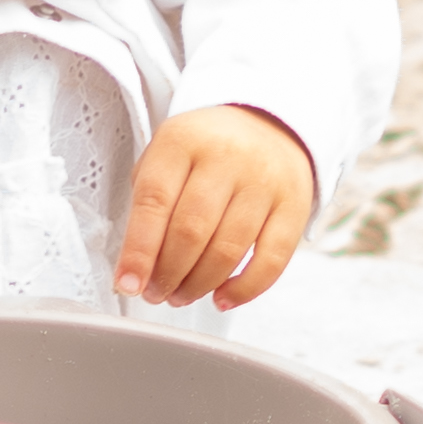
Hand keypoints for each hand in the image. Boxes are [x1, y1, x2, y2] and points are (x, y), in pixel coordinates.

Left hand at [119, 105, 317, 310]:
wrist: (267, 126)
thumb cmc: (204, 152)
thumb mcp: (166, 156)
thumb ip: (148, 204)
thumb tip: (134, 268)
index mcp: (182, 140)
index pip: (154, 201)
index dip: (138, 250)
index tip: (127, 283)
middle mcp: (226, 156)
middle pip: (191, 231)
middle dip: (168, 274)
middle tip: (156, 293)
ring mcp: (264, 180)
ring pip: (228, 250)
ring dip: (199, 285)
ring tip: (182, 294)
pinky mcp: (294, 205)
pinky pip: (271, 260)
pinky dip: (244, 289)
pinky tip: (223, 297)